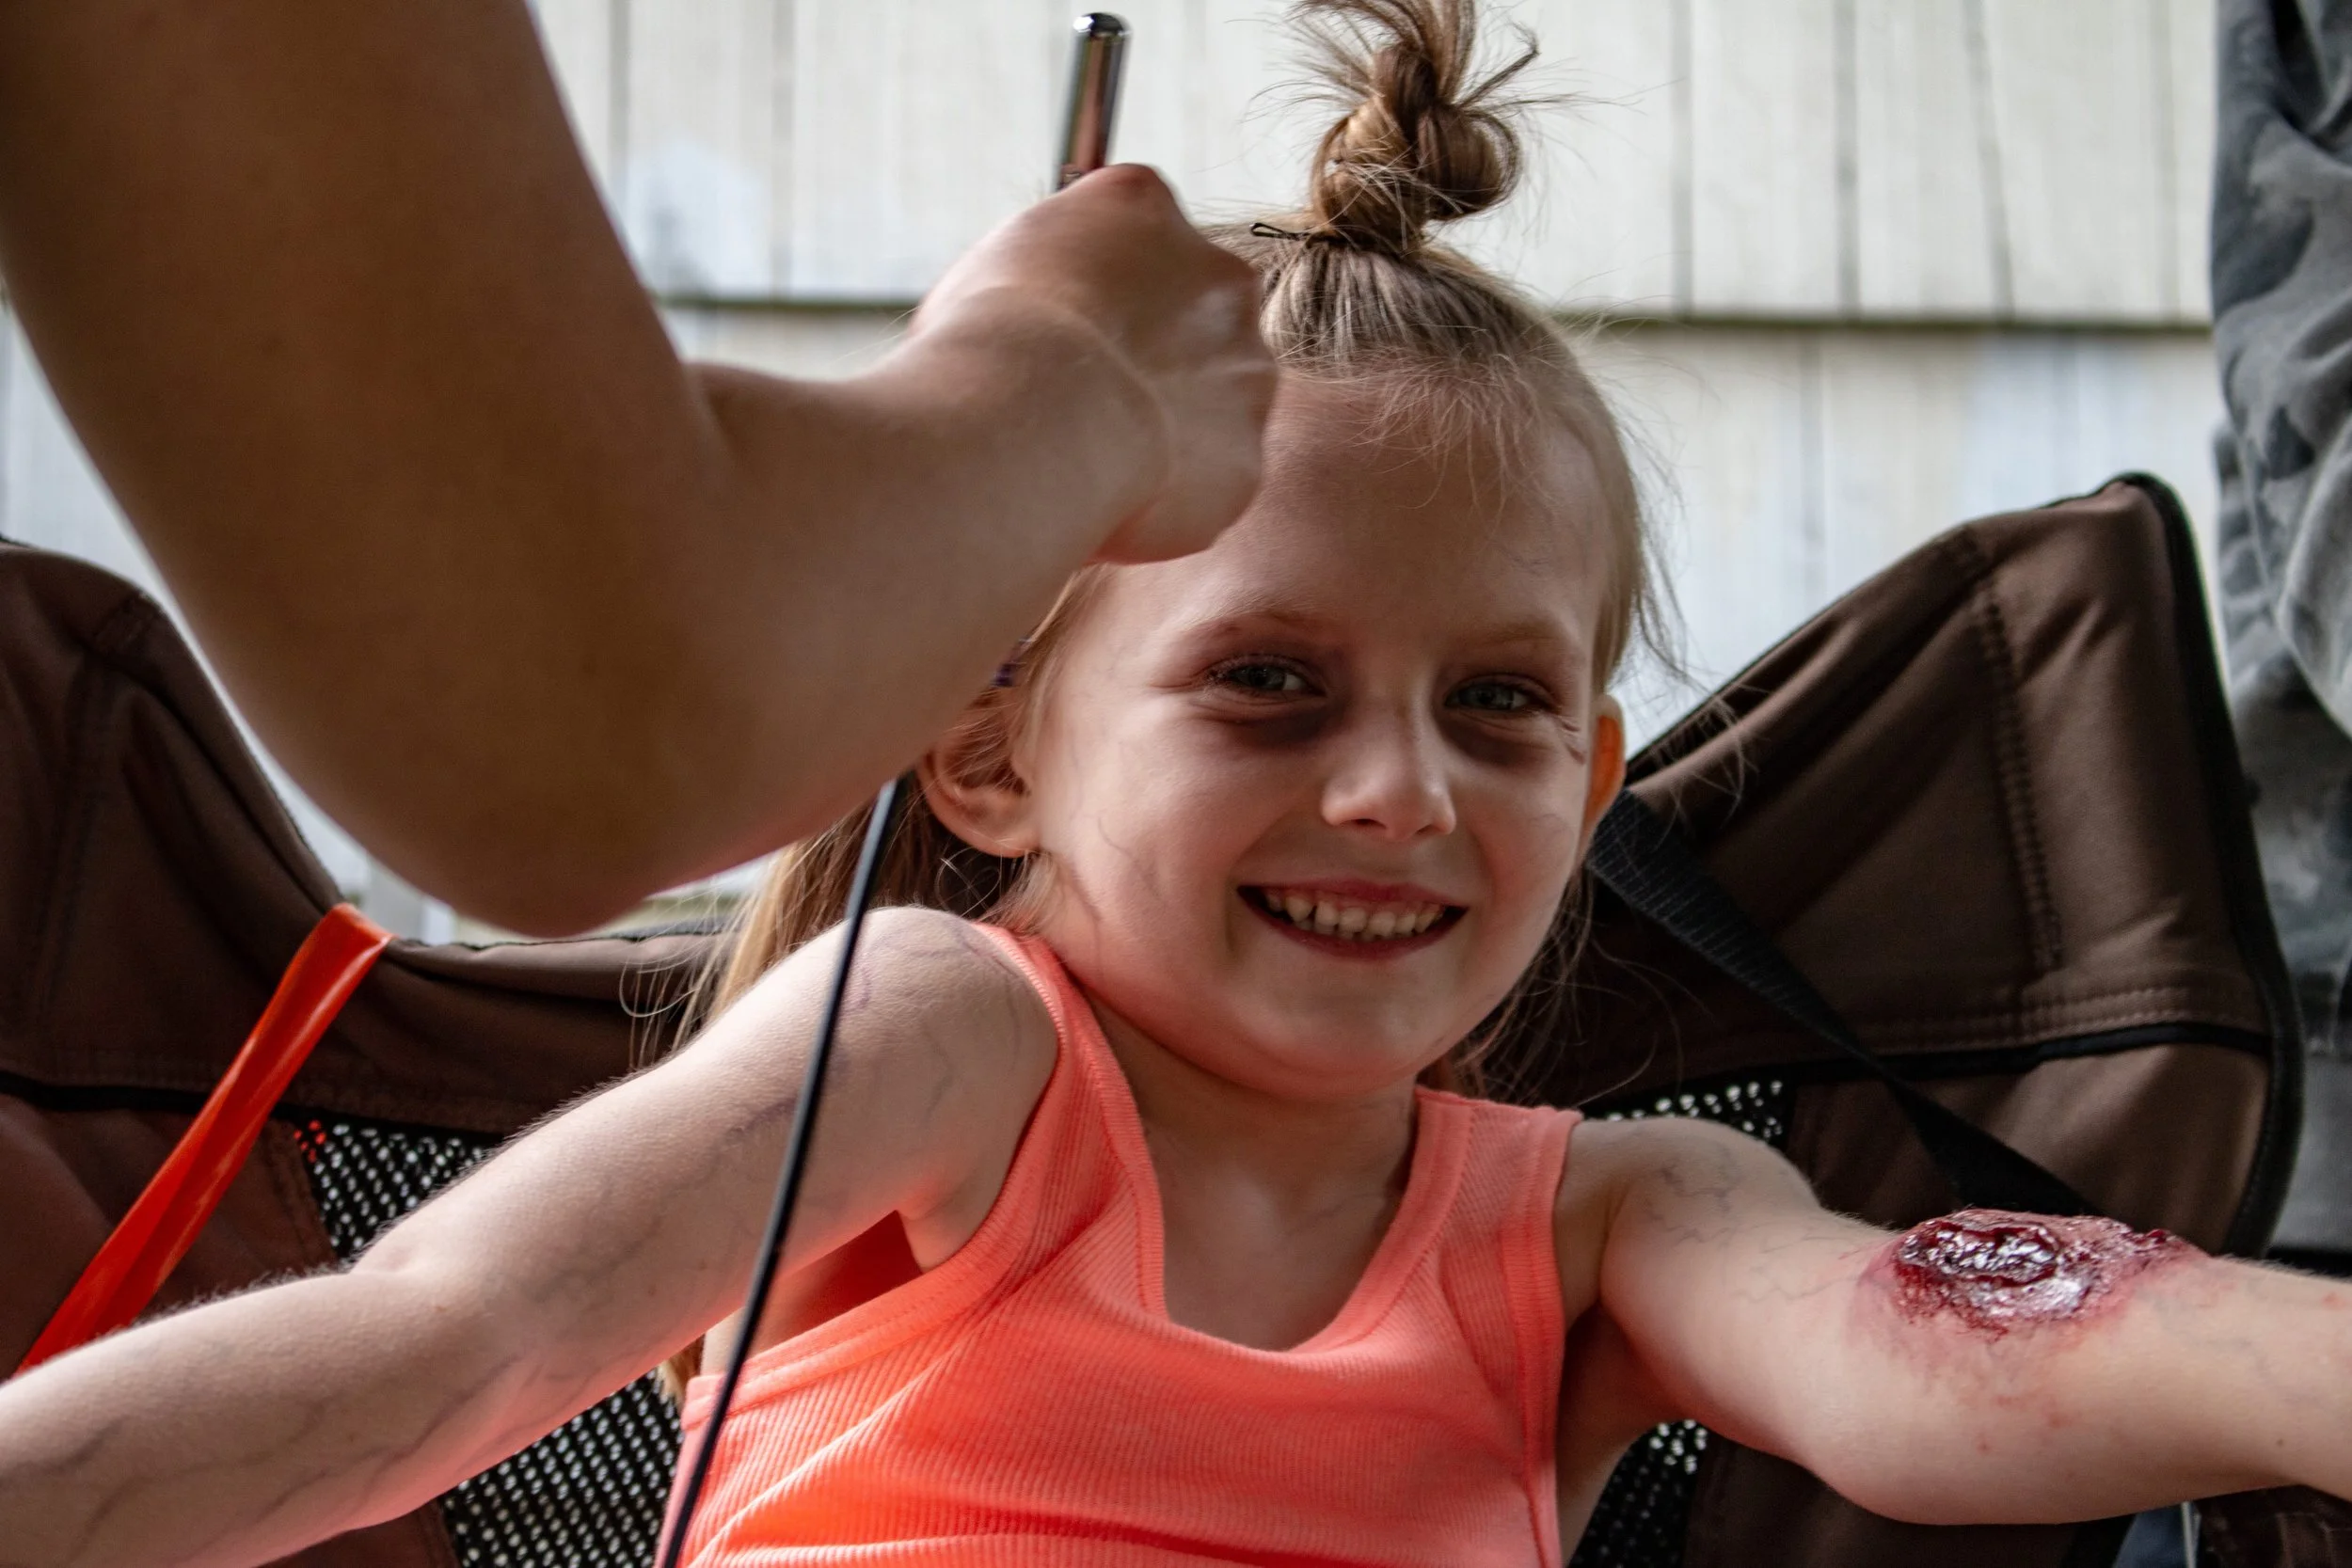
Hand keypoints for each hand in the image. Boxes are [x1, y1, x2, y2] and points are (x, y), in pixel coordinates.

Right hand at [915, 164, 1274, 563]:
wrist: (1035, 422)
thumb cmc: (988, 343)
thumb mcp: (994, 267)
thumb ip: (1049, 276)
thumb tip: (1050, 311)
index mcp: (1141, 206)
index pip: (1135, 233)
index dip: (1094, 294)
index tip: (1060, 333)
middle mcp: (1217, 276)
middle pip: (1191, 317)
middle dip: (1148, 360)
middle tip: (1078, 404)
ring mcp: (1244, 371)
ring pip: (1209, 406)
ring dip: (1164, 431)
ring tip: (1086, 461)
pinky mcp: (1244, 462)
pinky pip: (1201, 486)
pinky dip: (1162, 501)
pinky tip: (1106, 503)